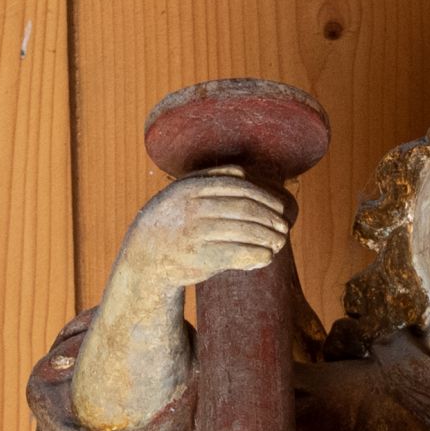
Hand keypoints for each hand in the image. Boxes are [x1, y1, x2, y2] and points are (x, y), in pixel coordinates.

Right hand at [114, 164, 295, 302]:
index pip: (236, 187)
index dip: (263, 196)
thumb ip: (209, 178)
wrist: (145, 252)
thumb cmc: (172, 218)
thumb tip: (242, 172)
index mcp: (190, 187)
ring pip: (243, 232)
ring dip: (268, 237)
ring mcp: (195, 233)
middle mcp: (192, 208)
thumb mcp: (182, 190)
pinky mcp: (200, 258)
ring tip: (279, 242)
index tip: (280, 206)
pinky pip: (237, 254)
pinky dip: (256, 254)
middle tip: (284, 226)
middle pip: (243, 209)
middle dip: (269, 217)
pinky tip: (266, 256)